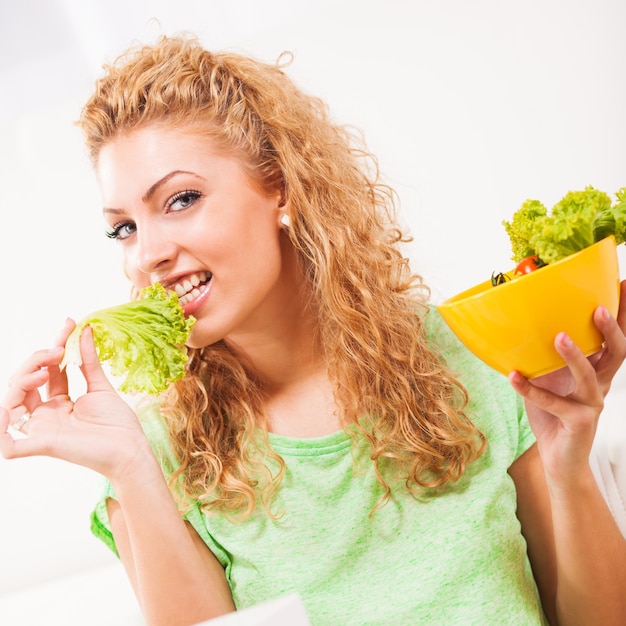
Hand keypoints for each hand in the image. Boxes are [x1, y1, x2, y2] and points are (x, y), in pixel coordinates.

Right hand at [0, 319, 151, 481]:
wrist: (131, 449)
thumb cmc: (118, 424)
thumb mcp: (101, 386)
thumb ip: (89, 360)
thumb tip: (85, 330)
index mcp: (60, 402)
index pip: (47, 369)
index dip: (54, 345)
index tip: (70, 323)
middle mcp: (47, 415)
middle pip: (24, 382)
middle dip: (36, 359)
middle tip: (59, 348)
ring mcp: (42, 429)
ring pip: (11, 402)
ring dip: (22, 379)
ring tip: (47, 367)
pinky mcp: (43, 445)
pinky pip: (8, 445)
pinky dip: (0, 428)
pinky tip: (10, 408)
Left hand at [509, 279, 625, 484]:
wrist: (557, 458)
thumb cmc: (553, 413)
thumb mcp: (548, 378)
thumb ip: (543, 356)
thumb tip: (522, 325)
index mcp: (596, 372)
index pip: (613, 340)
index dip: (623, 316)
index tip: (623, 286)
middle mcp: (599, 385)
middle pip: (616, 354)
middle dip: (611, 330)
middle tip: (599, 308)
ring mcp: (591, 405)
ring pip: (589, 377)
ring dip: (574, 356)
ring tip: (559, 337)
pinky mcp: (579, 423)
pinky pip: (553, 403)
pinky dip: (531, 390)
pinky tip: (513, 377)